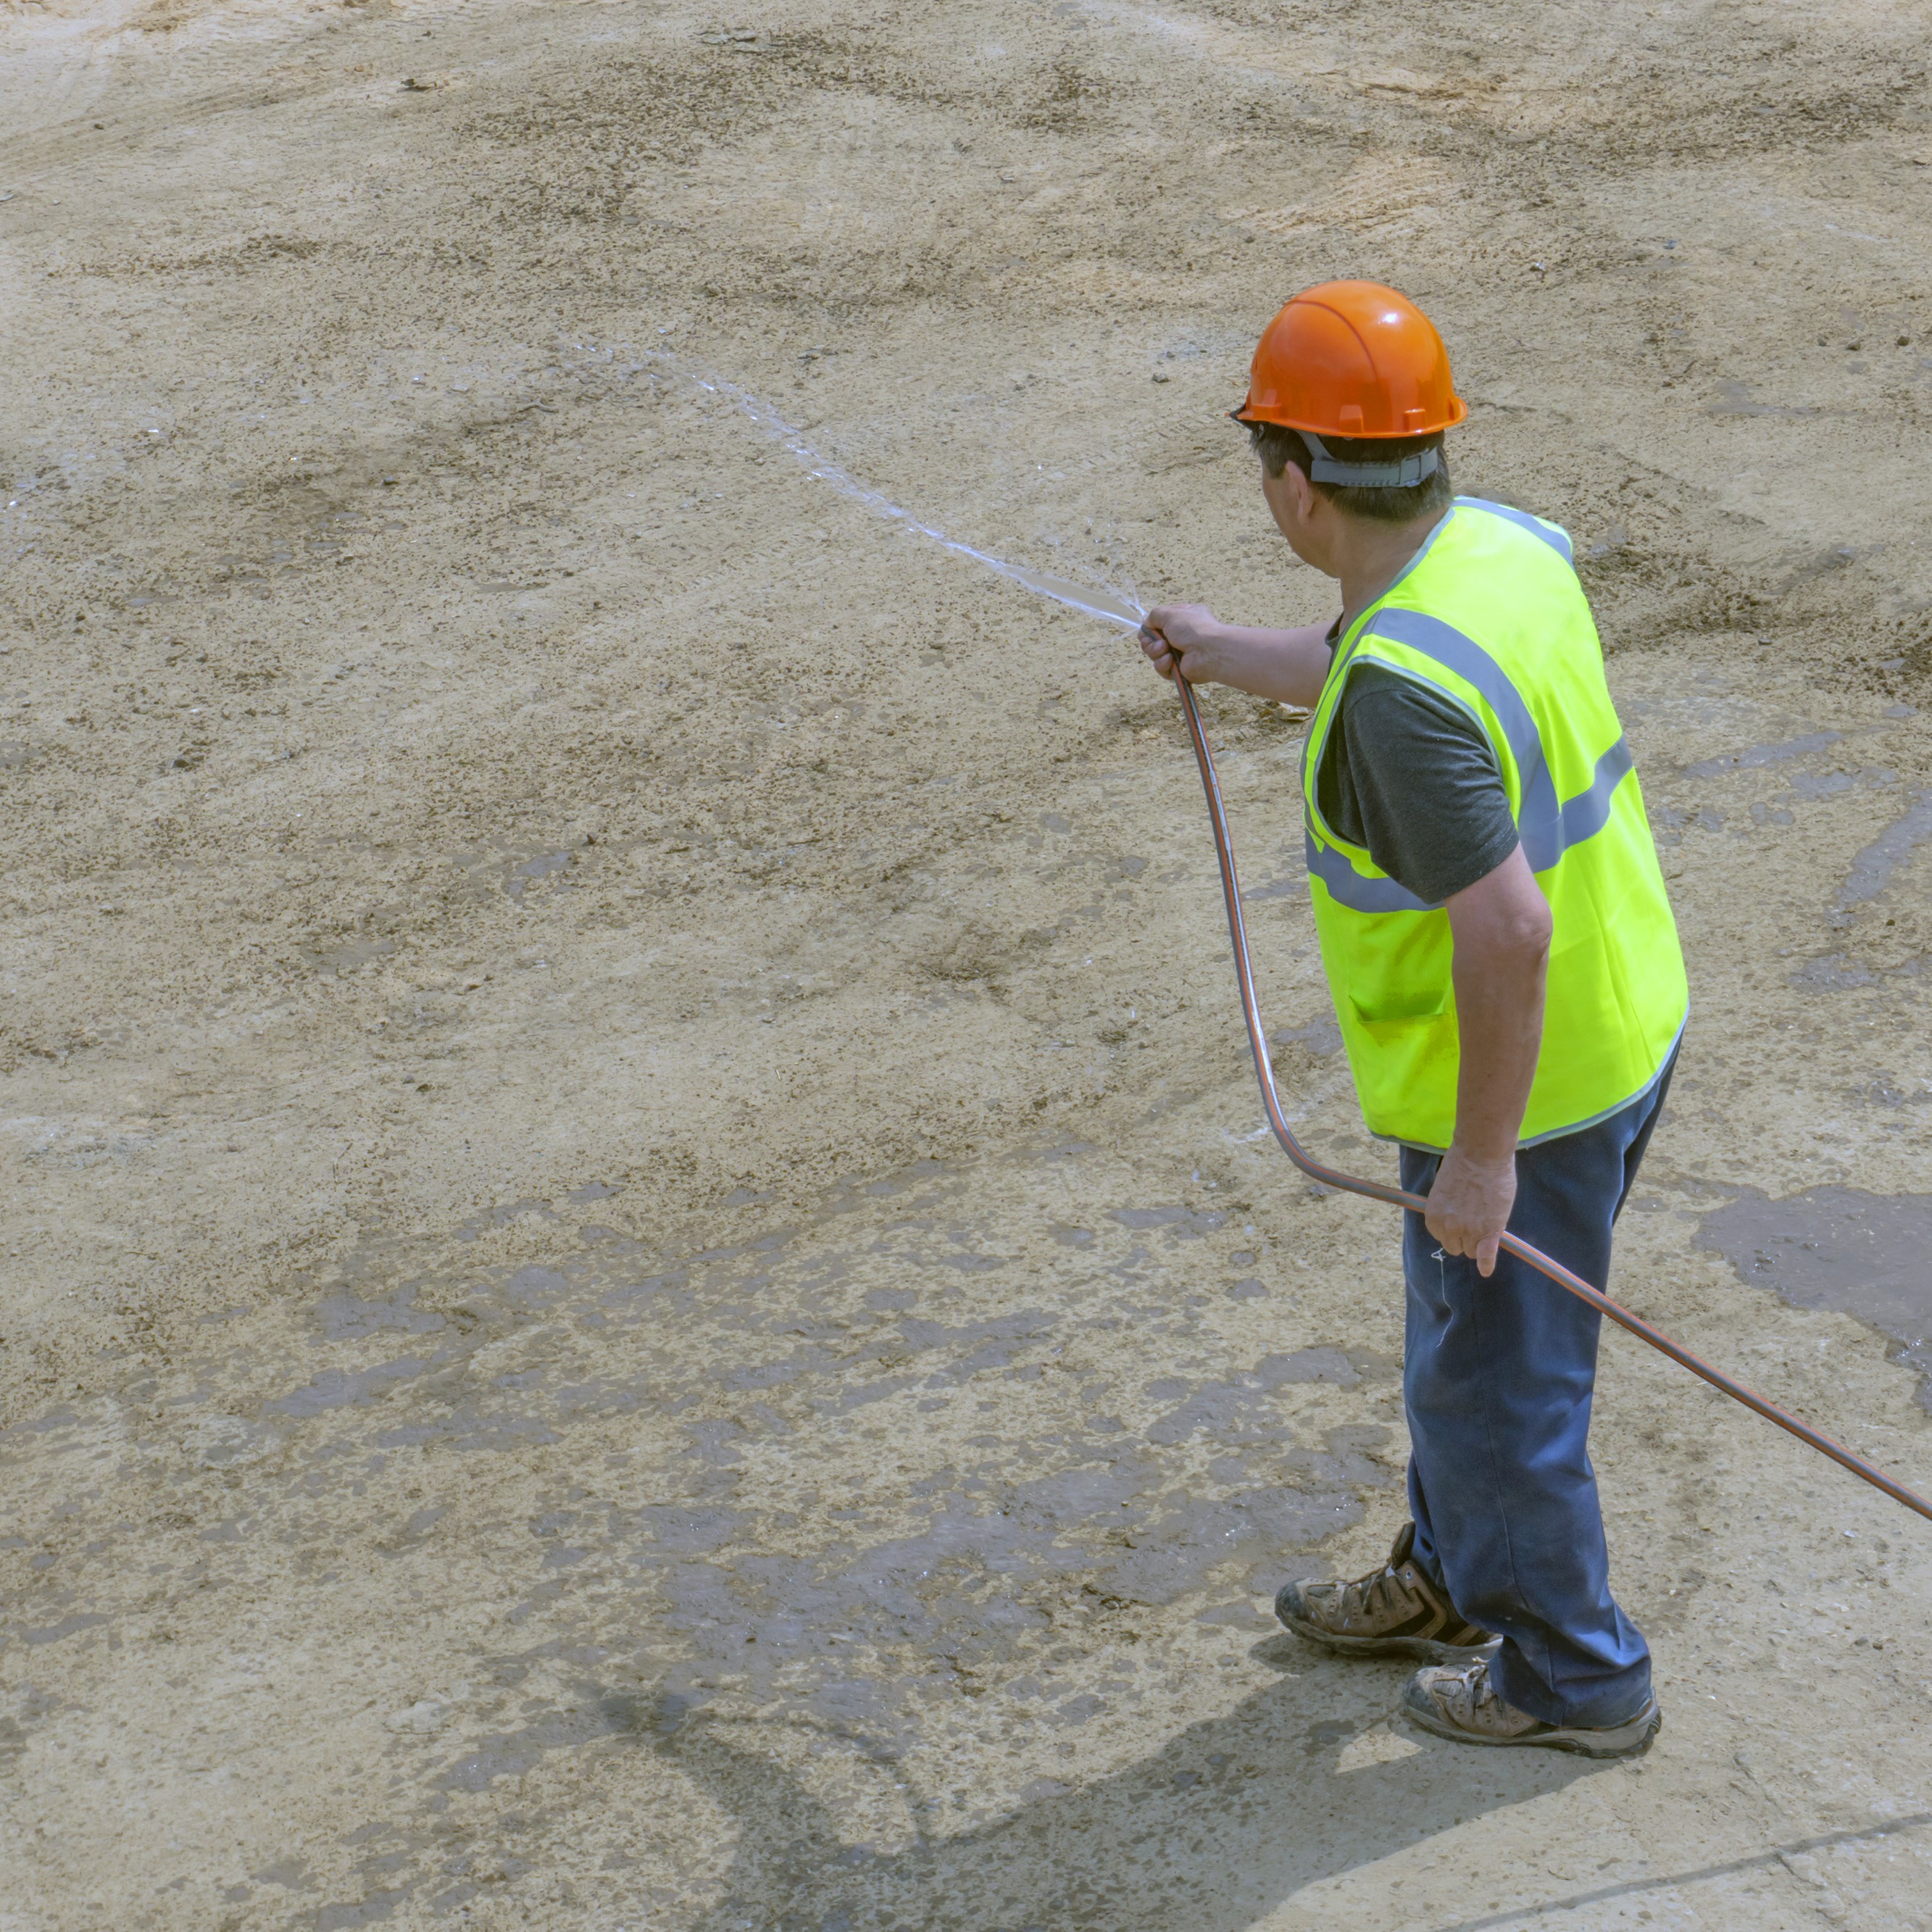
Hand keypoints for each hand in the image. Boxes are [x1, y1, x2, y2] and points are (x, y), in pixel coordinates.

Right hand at [1138, 603, 1226, 683]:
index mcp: (1183, 618)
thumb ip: (1154, 615)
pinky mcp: (1179, 669)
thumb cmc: (1192, 628)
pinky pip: (1162, 668)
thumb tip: (1146, 624)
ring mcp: (1180, 652)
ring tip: (1165, 650)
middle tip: (1158, 642)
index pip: (1159, 622)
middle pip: (1154, 640)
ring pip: (1155, 654)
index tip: (1147, 631)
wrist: (1209, 652)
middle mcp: (1182, 634)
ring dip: (1156, 652)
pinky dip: (1163, 664)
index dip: (1150, 628)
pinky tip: (1170, 661)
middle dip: (1150, 642)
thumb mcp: (1170, 613)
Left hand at [1423, 1145, 1516, 1277]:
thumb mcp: (1444, 1189)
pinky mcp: (1488, 1232)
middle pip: (1456, 1246)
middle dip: (1465, 1238)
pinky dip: (1487, 1263)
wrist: (1481, 1154)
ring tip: (1488, 1222)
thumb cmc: (1463, 1164)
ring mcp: (1468, 1231)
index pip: (1442, 1236)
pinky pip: (1486, 1256)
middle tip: (1476, 1221)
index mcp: (1433, 1217)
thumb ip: (1447, 1210)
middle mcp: (1447, 1227)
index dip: (1454, 1229)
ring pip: (1472, 1251)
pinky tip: (1486, 1269)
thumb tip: (1453, 1219)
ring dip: (1478, 1242)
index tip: (1462, 1219)